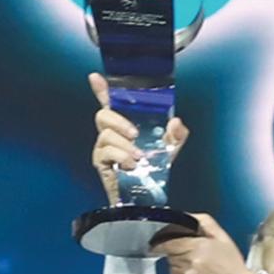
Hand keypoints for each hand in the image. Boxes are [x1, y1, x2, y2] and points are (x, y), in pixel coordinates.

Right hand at [86, 74, 186, 200]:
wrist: (147, 195)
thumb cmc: (154, 169)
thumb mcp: (171, 148)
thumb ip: (177, 133)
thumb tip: (175, 122)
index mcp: (125, 123)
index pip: (110, 102)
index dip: (102, 89)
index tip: (96, 77)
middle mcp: (112, 133)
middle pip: (103, 115)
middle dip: (118, 121)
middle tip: (135, 133)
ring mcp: (104, 148)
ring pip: (105, 135)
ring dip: (123, 144)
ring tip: (138, 155)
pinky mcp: (102, 163)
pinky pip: (105, 153)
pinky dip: (120, 156)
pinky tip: (132, 164)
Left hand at [148, 211, 255, 273]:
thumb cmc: (232, 266)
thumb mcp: (223, 238)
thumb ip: (205, 223)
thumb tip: (188, 217)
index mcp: (200, 247)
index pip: (170, 243)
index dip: (161, 243)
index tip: (156, 244)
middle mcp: (192, 263)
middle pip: (171, 256)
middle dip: (177, 254)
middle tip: (191, 256)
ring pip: (172, 269)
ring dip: (179, 267)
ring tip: (197, 268)